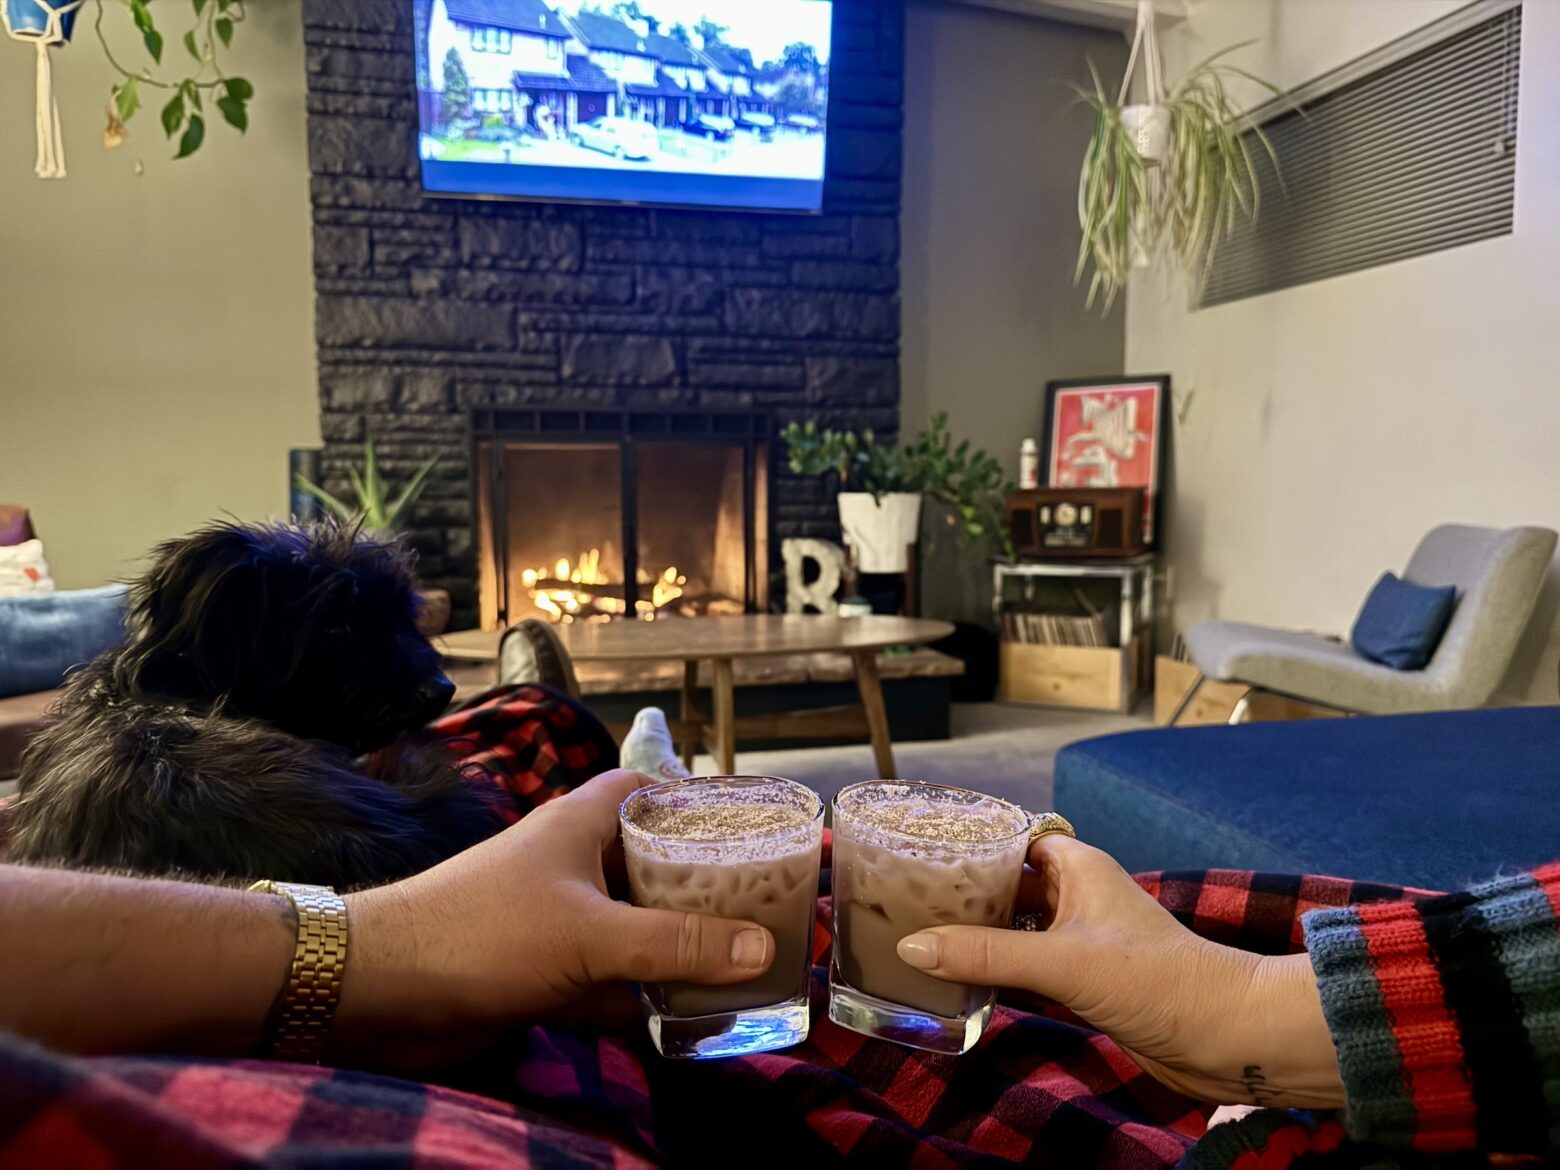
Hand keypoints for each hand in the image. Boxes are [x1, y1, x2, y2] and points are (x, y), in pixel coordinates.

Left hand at [333, 770, 773, 1065]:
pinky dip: (642, 1000)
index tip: (750, 828)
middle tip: (767, 911)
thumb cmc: (485, 933)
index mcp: (581, 825)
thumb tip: (763, 948)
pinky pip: (609, 982)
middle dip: (701, 889)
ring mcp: (556, 922)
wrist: (381, 991)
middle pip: (650, 866)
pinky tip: (689, 1021)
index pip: (647, 790)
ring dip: (676, 951)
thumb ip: (677, 943)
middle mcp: (573, 866)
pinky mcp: (542, 974)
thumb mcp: (591, 935)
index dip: (695, 801)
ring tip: (746, 968)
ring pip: (633, 929)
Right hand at [894, 835, 1344, 1108]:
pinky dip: (996, 967)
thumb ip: (987, 953)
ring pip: (1014, 923)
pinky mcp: (1084, 979)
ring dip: (976, 931)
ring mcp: (1080, 938)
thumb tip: (911, 947)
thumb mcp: (1062, 962)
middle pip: (1006, 879)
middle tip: (901, 895)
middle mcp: (1077, 894)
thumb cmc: (1157, 980)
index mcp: (1077, 866)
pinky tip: (959, 977)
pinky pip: (1026, 962)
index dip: (967, 838)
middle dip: (961, 888)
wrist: (1224, 1036)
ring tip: (916, 932)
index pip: (1010, 834)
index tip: (915, 847)